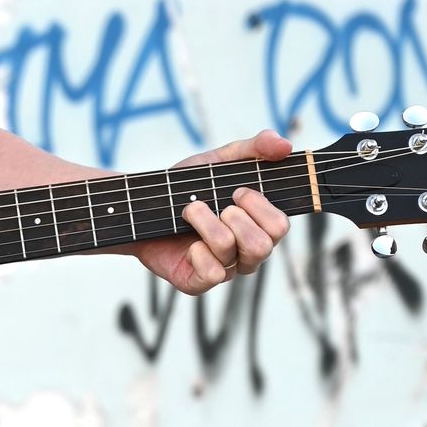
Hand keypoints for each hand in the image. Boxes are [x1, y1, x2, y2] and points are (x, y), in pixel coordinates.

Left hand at [132, 130, 292, 294]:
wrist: (142, 204)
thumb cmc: (185, 186)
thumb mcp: (219, 161)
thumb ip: (254, 148)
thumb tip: (285, 144)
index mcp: (257, 226)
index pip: (280, 226)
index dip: (260, 206)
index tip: (238, 190)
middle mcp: (245, 252)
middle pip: (264, 245)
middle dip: (237, 217)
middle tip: (218, 204)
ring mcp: (224, 269)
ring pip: (233, 253)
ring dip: (207, 223)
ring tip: (190, 209)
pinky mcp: (198, 282)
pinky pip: (212, 274)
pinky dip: (198, 253)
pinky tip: (187, 243)